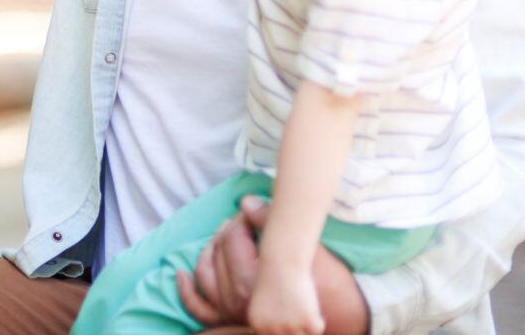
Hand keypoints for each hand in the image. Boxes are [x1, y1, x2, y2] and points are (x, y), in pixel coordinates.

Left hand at [176, 196, 369, 334]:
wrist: (343, 319)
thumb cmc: (330, 285)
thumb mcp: (309, 250)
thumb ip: (274, 224)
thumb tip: (245, 203)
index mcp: (257, 280)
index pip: (233, 237)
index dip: (239, 219)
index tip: (249, 213)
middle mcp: (240, 299)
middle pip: (218, 252)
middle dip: (227, 231)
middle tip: (241, 221)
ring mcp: (234, 313)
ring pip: (205, 274)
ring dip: (208, 252)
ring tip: (220, 238)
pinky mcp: (232, 322)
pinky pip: (199, 308)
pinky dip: (186, 291)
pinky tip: (181, 273)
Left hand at [247, 260, 325, 334]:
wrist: (282, 262)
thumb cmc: (274, 278)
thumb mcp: (265, 303)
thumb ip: (272, 322)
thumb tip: (286, 332)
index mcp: (257, 325)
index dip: (285, 329)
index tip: (289, 316)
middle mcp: (271, 330)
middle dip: (297, 328)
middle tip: (296, 311)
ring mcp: (289, 327)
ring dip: (307, 325)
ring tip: (302, 307)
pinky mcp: (307, 321)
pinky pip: (318, 328)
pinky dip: (318, 319)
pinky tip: (310, 304)